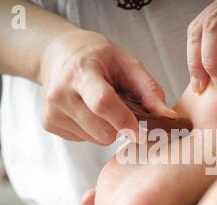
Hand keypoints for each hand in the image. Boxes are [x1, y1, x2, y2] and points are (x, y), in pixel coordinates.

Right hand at [39, 28, 176, 144]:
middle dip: (119, 126)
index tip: (140, 133)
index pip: (102, 103)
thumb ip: (148, 88)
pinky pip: (84, 139)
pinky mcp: (49, 124)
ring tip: (101, 106)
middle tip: (122, 109)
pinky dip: (93, 130)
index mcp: (81, 72)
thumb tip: (166, 115)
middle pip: (101, 130)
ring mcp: (52, 111)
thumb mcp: (125, 61)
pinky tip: (88, 111)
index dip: (124, 121)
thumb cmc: (95, 56)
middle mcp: (61, 93)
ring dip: (106, 128)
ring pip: (95, 139)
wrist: (57, 54)